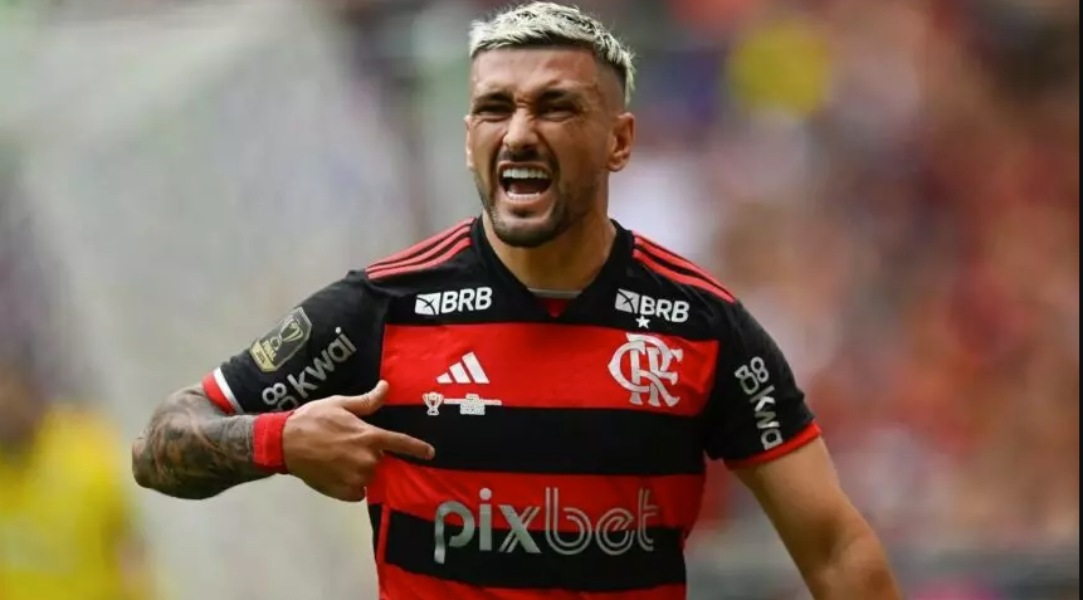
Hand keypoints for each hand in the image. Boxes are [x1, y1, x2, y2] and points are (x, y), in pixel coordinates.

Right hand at [281, 381, 433, 501]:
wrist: (284, 443)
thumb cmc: (312, 420)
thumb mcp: (340, 404)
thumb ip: (367, 401)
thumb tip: (386, 387)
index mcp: (369, 437)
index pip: (401, 443)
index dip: (418, 449)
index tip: (431, 453)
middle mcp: (367, 460)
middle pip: (381, 460)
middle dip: (370, 453)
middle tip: (349, 446)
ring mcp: (357, 479)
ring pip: (369, 476)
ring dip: (361, 470)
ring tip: (339, 459)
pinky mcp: (345, 493)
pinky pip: (358, 491)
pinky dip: (352, 485)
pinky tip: (336, 473)